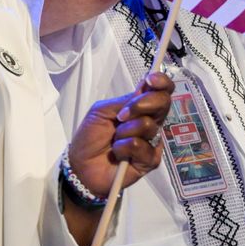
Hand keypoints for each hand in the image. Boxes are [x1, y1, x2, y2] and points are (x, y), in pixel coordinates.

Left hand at [67, 71, 173, 195]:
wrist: (81, 165)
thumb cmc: (91, 136)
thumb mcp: (102, 110)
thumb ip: (125, 100)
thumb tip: (144, 87)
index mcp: (140, 108)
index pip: (161, 91)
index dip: (162, 82)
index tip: (150, 80)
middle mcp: (150, 122)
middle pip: (163, 104)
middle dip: (141, 105)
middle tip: (121, 115)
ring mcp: (152, 141)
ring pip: (148, 125)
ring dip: (124, 131)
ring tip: (114, 140)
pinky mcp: (150, 160)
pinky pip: (140, 146)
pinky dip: (123, 147)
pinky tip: (117, 153)